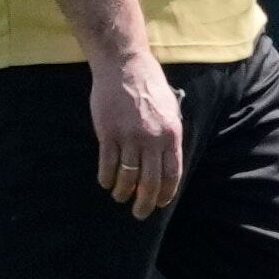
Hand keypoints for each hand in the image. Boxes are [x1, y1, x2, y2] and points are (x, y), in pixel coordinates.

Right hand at [89, 50, 185, 218]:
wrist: (124, 66)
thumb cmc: (149, 85)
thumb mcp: (170, 107)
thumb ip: (169, 132)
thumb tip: (168, 158)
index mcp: (171, 132)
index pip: (172, 172)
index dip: (166, 192)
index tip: (160, 203)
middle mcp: (152, 138)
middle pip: (150, 182)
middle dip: (145, 203)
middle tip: (140, 213)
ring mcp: (129, 137)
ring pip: (127, 178)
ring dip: (123, 192)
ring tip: (120, 196)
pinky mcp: (108, 134)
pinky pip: (107, 165)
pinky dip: (106, 178)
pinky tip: (106, 182)